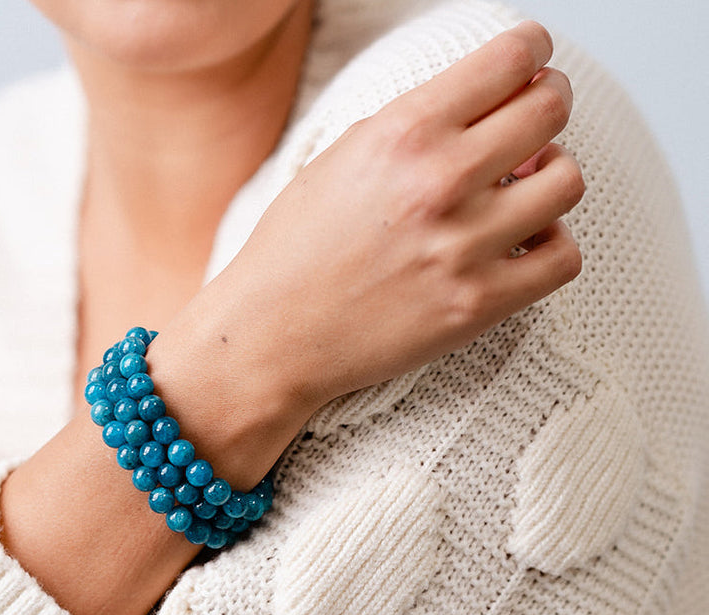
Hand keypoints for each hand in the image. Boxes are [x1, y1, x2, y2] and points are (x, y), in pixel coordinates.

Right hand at [208, 20, 583, 415]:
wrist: (269, 338)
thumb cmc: (294, 251)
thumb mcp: (340, 159)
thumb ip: (414, 123)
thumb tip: (488, 104)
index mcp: (403, 133)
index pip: (514, 58)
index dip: (533, 53)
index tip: (530, 67)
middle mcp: (439, 182)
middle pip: (551, 111)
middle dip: (547, 108)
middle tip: (531, 129)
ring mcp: (461, 247)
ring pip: (567, 183)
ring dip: (549, 181)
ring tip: (519, 197)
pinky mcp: (475, 306)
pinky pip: (562, 259)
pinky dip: (551, 247)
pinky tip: (520, 248)